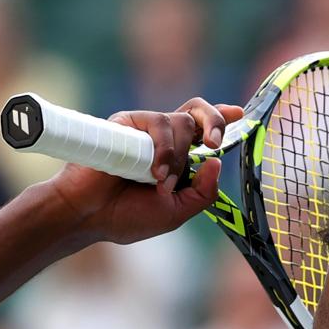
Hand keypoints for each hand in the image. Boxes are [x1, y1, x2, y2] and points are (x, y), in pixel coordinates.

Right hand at [45, 98, 244, 245]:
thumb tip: (217, 162)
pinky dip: (164, 150)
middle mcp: (162, 140)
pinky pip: (159, 123)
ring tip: (161, 182)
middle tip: (214, 143)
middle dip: (214, 121)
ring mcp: (145, 130)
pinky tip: (153, 172)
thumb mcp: (176, 212)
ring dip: (179, 156)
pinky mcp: (128, 123)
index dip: (220, 118)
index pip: (201, 130)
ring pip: (182, 122)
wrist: (90, 217)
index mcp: (176, 158)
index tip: (239, 114)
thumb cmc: (126, 217)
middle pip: (196, 112)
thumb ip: (202, 192)